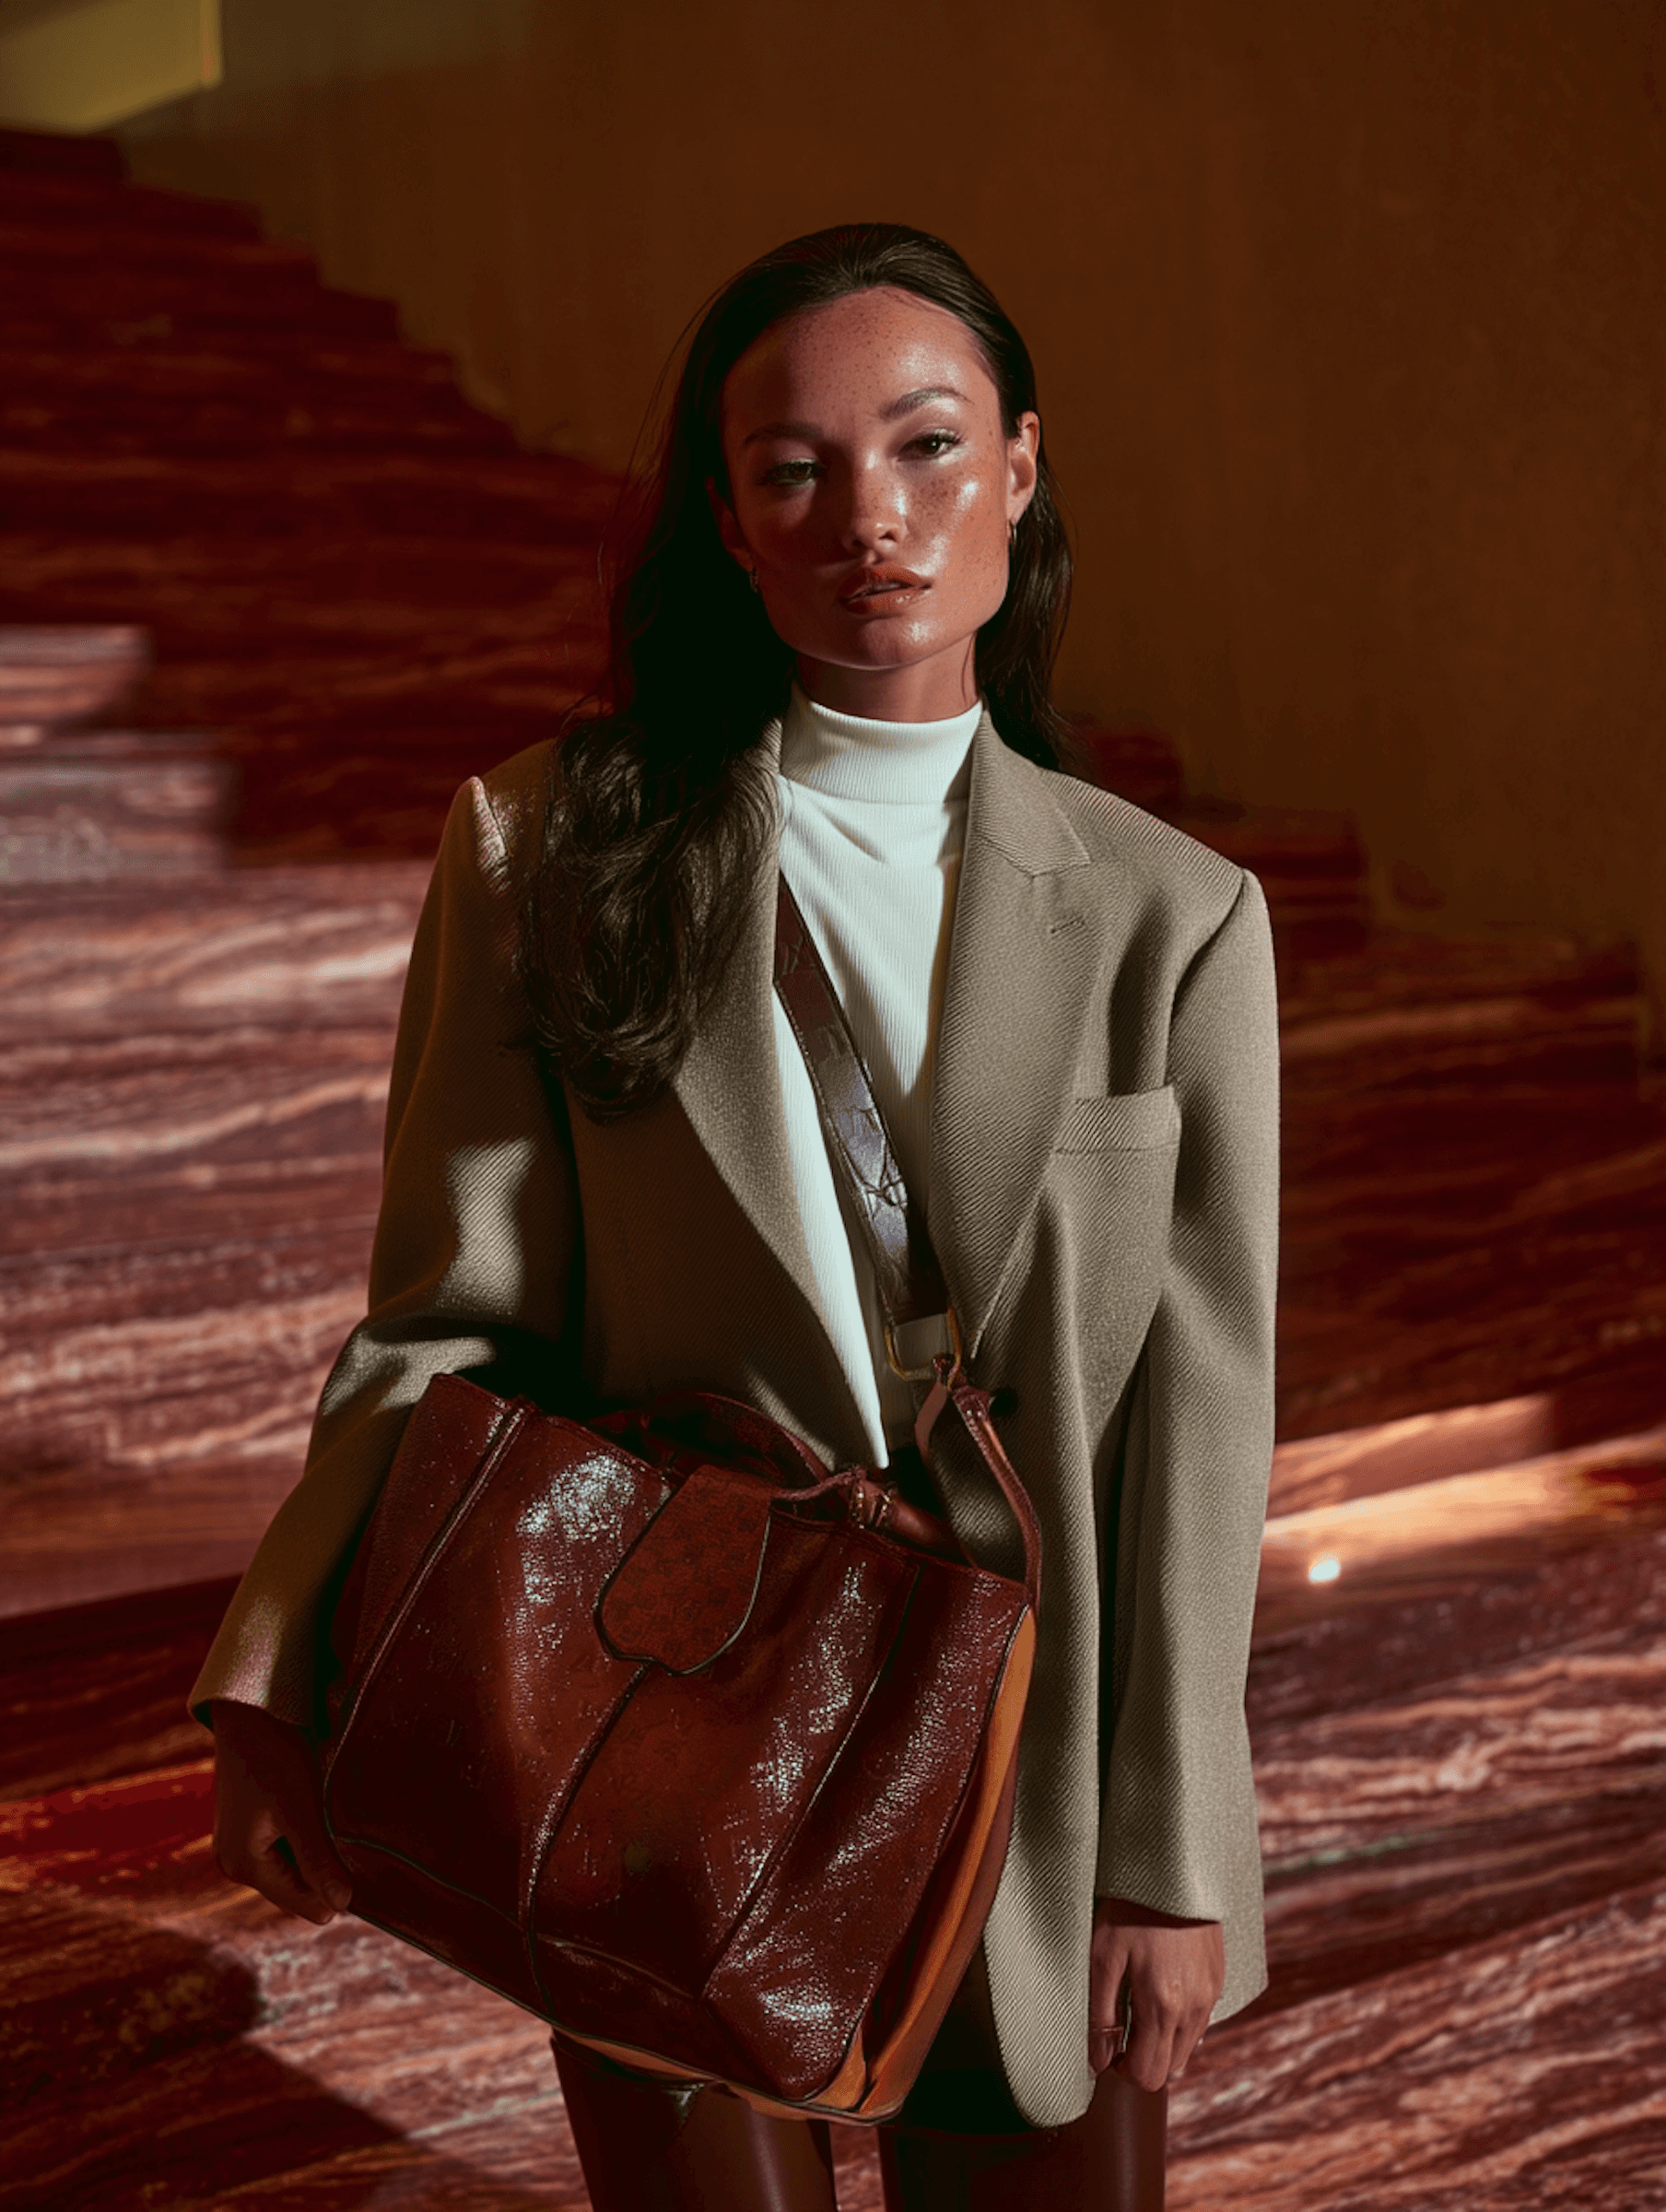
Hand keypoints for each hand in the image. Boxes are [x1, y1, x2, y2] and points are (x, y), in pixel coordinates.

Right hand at [209, 1697, 351, 1924]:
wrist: (249, 1711)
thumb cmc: (274, 1755)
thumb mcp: (300, 1808)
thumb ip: (317, 1859)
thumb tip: (341, 1908)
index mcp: (242, 1865)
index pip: (300, 1902)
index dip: (336, 1892)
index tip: (370, 1875)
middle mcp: (233, 1862)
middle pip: (295, 1886)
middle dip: (325, 1872)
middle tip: (361, 1849)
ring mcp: (238, 1844)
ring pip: (292, 1866)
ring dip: (317, 1853)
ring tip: (343, 1830)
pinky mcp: (246, 1825)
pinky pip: (283, 1847)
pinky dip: (305, 1838)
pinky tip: (324, 1818)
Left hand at [1089, 1894, 1223, 2090]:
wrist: (1171, 1867)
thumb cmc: (1129, 1909)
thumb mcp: (1103, 1958)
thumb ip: (1100, 2015)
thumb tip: (1097, 2062)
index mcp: (1164, 2008)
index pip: (1148, 2075)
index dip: (1122, 2070)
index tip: (1108, 2046)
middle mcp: (1195, 2008)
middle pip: (1170, 2068)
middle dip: (1142, 2059)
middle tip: (1119, 2027)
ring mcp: (1211, 1994)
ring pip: (1187, 2047)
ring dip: (1162, 2042)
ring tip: (1138, 2006)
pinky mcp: (1218, 1978)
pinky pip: (1200, 2020)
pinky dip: (1180, 2020)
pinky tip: (1160, 1990)